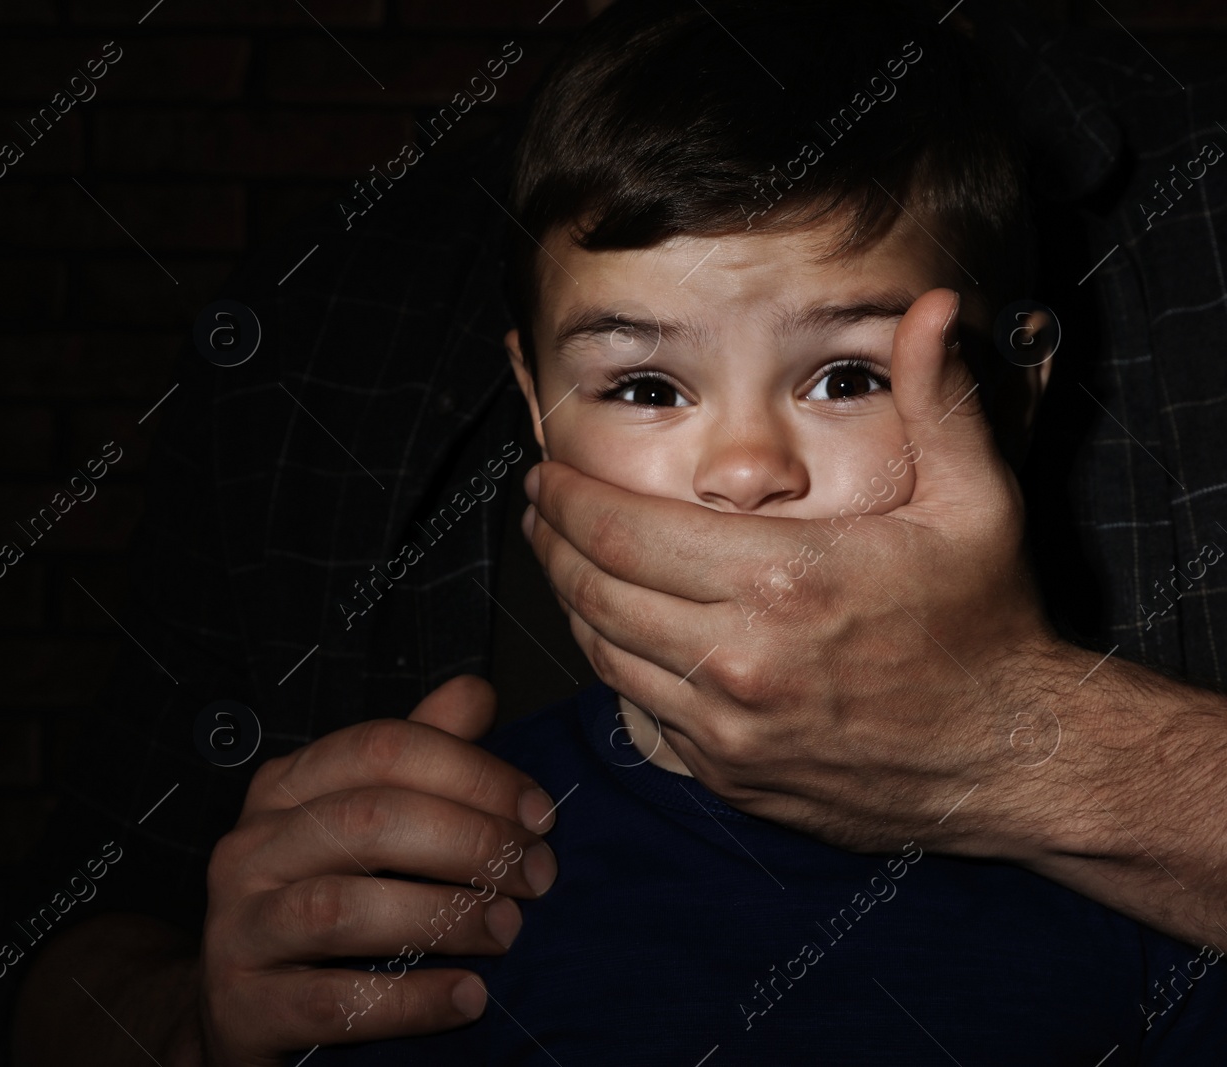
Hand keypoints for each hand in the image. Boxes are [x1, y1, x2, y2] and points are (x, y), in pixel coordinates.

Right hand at [196, 675, 557, 1065]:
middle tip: (536, 876)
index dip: (472, 773)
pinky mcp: (244, 1008)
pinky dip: (411, 1000)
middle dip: (470, 841)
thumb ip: (417, 756)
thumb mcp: (359, 820)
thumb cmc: (318, 901)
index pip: (382, 748)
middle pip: (368, 819)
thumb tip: (476, 693)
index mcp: (285, 788)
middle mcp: (253, 848)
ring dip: (442, 916)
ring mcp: (238, 928)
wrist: (236, 1012)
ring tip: (509, 930)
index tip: (540, 813)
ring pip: (341, 908)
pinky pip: (333, 1001)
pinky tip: (468, 997)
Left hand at [523, 288, 1062, 855]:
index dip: (567, 499)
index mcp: (783, 580)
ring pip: (604, 654)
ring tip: (560, 562)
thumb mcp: (976, 503)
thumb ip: (937, 401)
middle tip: (536, 512)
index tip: (541, 476)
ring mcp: (727, 728)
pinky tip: (613, 631)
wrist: (1011, 759)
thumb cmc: (985, 625)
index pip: (626, 531)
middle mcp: (740, 658)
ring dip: (570, 603)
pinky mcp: (726, 775)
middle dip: (550, 546)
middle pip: (595, 592)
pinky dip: (614, 665)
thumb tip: (931, 305)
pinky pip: (637, 711)